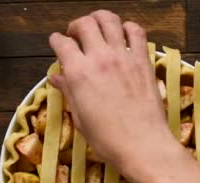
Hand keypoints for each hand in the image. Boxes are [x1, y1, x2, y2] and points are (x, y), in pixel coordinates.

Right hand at [48, 10, 179, 178]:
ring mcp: (124, 57)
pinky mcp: (143, 61)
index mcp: (79, 73)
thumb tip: (56, 78)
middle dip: (76, 25)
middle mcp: (100, 58)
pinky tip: (123, 35)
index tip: (57, 43)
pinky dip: (128, 27)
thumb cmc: (107, 139)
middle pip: (85, 24)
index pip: (62, 43)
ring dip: (100, 19)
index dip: (56, 41)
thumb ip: (69, 92)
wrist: (143, 145)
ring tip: (98, 28)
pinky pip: (136, 32)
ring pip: (110, 20)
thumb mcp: (80, 117)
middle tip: (75, 35)